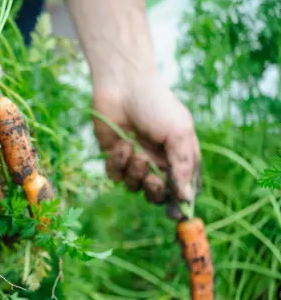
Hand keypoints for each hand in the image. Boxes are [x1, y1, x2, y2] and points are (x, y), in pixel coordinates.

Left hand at [92, 75, 199, 218]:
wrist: (123, 86)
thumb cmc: (157, 106)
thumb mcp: (179, 134)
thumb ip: (183, 167)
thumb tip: (186, 199)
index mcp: (179, 158)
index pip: (183, 190)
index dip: (179, 204)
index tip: (174, 214)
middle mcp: (158, 163)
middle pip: (157, 195)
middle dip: (155, 191)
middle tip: (152, 179)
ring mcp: (134, 161)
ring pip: (134, 187)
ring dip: (135, 171)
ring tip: (134, 148)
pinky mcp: (113, 158)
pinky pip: (115, 175)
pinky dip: (118, 162)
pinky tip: (121, 142)